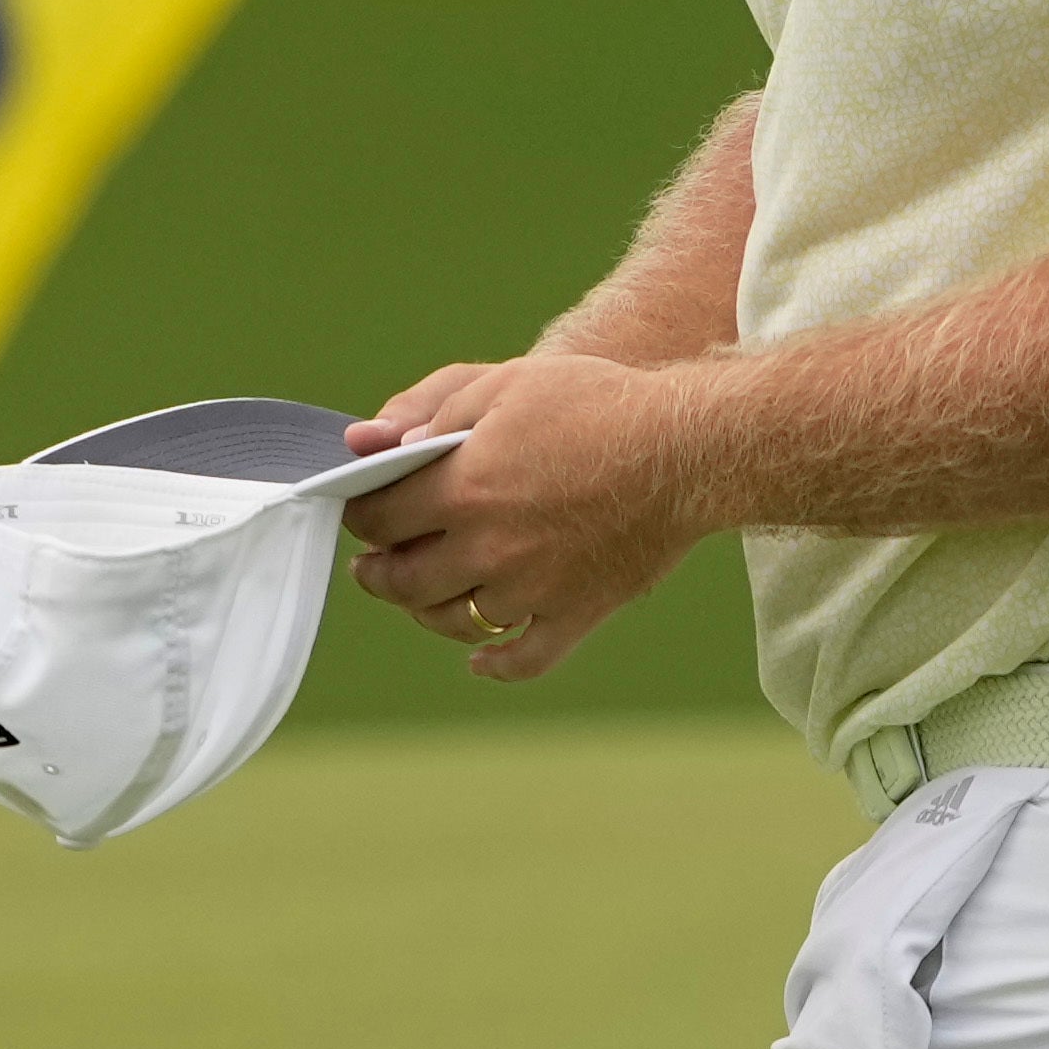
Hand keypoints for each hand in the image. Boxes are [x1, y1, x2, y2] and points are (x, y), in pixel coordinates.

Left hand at [340, 355, 708, 679]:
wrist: (688, 448)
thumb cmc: (596, 403)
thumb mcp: (506, 383)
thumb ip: (429, 412)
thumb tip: (365, 443)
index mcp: (465, 487)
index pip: (380, 518)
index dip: (360, 514)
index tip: (362, 510)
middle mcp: (490, 548)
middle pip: (406, 581)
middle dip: (378, 573)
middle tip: (371, 566)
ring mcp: (533, 589)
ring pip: (455, 623)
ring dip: (427, 611)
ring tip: (421, 595)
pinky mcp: (576, 614)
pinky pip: (523, 660)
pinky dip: (495, 665)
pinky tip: (478, 659)